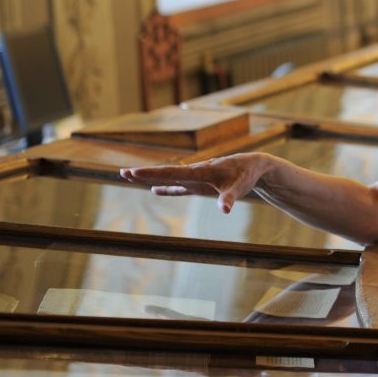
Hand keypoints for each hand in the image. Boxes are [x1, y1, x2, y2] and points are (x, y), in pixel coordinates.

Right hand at [119, 153, 272, 214]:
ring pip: (170, 178)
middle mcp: (195, 173)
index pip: (172, 173)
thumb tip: (224, 210)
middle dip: (144, 174)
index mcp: (200, 171)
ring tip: (130, 177)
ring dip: (151, 178)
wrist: (255, 166)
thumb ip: (229, 198)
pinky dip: (167, 187)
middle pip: (165, 173)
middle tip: (122, 172)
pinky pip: (180, 186)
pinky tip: (155, 190)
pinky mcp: (201, 183)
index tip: (133, 172)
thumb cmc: (246, 175)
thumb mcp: (239, 187)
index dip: (152, 173)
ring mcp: (197, 178)